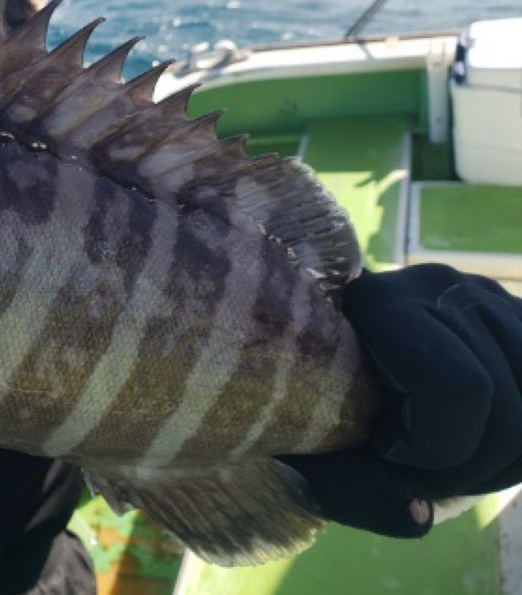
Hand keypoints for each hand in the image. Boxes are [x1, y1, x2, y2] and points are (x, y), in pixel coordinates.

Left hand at [282, 264, 521, 537]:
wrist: (319, 365)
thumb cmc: (303, 410)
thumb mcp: (309, 455)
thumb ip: (353, 489)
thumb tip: (420, 515)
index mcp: (378, 301)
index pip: (456, 390)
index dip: (427, 447)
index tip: (381, 444)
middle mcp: (441, 286)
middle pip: (508, 415)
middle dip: (461, 470)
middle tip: (410, 468)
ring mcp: (490, 301)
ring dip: (490, 467)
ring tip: (433, 456)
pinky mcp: (517, 322)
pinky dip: (513, 456)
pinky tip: (467, 447)